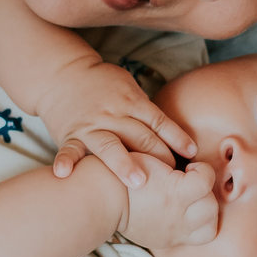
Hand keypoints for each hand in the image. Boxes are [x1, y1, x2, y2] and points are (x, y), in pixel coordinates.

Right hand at [40, 56, 195, 190]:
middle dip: (158, 158)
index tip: (192, 155)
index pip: (158, 122)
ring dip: (123, 163)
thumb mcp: (130, 89)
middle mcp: (113, 115)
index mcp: (131, 102)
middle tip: (174, 181)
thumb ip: (148, 113)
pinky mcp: (71, 134)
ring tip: (137, 182)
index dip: (176, 138)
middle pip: (140, 137)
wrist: (64, 74)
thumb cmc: (103, 84)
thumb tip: (176, 137)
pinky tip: (64, 174)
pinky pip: (69, 149)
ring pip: (109, 145)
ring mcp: (91, 125)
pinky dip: (66, 160)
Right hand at [118, 155, 217, 252]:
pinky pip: (198, 238)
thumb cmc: (123, 171)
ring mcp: (174, 232)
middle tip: (190, 184)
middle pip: (211, 205)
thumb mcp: (150, 157)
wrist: (101, 200)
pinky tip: (187, 213)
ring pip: (210, 227)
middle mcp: (178, 216)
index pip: (207, 180)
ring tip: (193, 200)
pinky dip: (199, 225)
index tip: (189, 168)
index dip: (203, 170)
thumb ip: (174, 161)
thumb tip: (193, 166)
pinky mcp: (170, 241)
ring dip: (206, 211)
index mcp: (174, 192)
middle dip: (205, 192)